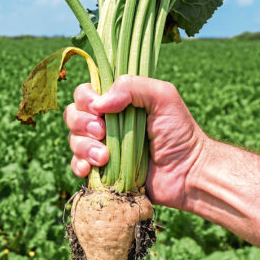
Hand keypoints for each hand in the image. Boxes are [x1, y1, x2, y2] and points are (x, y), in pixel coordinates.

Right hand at [63, 75, 207, 209]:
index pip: (85, 93)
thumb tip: (99, 103)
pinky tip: (90, 170)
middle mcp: (106, 123)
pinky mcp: (101, 172)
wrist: (187, 172)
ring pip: (73, 141)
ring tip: (104, 157)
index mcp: (117, 103)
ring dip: (83, 147)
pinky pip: (77, 166)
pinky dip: (78, 166)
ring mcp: (101, 147)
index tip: (99, 109)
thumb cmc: (179, 132)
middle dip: (82, 123)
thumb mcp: (163, 97)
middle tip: (102, 132)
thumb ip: (133, 87)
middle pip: (72, 115)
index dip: (85, 99)